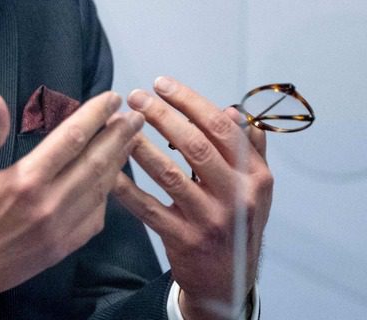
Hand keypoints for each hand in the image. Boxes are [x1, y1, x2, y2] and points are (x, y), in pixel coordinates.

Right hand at [0, 89, 144, 319]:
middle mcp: (47, 207)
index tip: (110, 99)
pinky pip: (93, 221)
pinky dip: (105, 199)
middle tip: (136, 117)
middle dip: (118, 137)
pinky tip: (106, 183)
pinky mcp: (57, 251)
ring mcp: (56, 233)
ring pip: (99, 192)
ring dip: (117, 164)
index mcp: (23, 181)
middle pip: (96, 163)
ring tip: (127, 143)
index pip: (71, 139)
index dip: (95, 116)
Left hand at [113, 77, 271, 319]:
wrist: (229, 282)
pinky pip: (148, 208)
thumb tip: (234, 110)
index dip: (190, 101)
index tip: (162, 84)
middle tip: (136, 97)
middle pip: (195, 146)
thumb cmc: (238, 224)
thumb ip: (250, 148)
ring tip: (119, 125)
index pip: (222, 128)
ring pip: (169, 174)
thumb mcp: (257, 187)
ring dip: (140, 146)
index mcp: (255, 177)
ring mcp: (209, 220)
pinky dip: (127, 188)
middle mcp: (236, 197)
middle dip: (162, 116)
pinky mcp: (183, 239)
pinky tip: (108, 170)